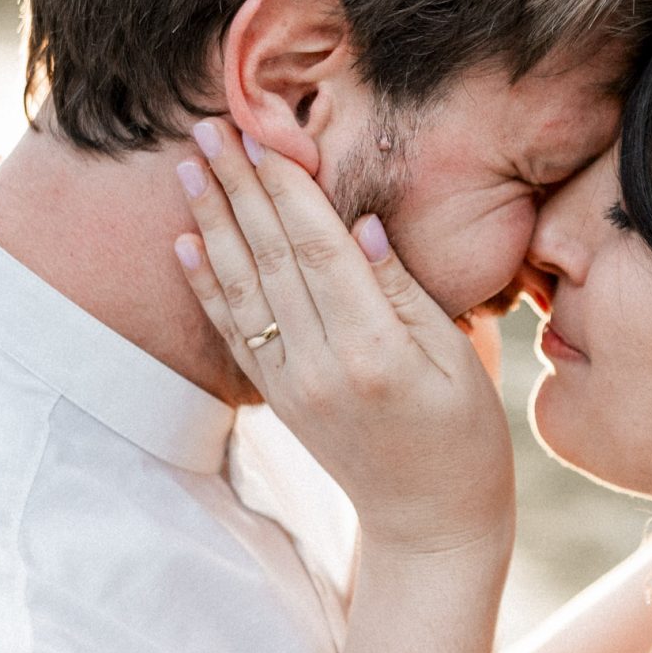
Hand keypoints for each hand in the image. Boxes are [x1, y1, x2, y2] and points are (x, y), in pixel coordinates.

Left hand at [172, 120, 514, 558]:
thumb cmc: (465, 437)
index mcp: (372, 348)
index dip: (286, 187)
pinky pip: (233, 332)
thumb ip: (405, 291)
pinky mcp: (278, 400)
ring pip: (242, 289)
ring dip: (211, 223)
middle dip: (238, 187)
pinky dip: (207, 286)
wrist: (430, 525)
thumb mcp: (457, 359)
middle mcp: (319, 365)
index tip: (263, 134)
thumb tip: (364, 225)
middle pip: (270, 257)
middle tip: (208, 127)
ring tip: (189, 168)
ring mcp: (291, 385)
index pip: (318, 248)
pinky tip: (186, 245)